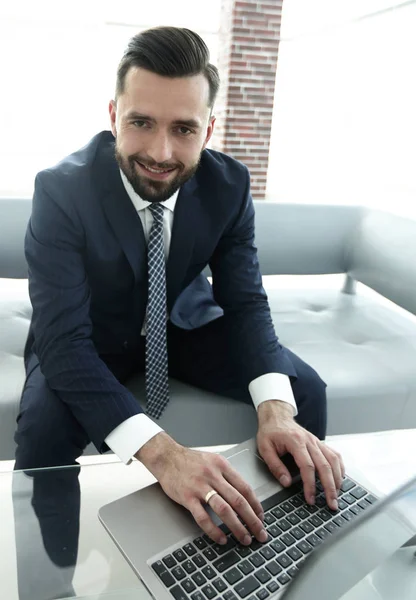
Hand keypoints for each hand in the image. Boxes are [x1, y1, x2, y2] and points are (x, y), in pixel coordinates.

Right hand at [136, 432, 267, 545]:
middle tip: (259, 533)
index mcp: (222, 466)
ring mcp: (200, 487)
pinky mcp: (187, 497)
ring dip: (237, 527)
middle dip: (252, 520)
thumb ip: (227, 476)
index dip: (256, 505)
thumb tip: (244, 495)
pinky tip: (221, 538)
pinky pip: (203, 517)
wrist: (166, 457)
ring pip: (224, 510)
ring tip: (245, 538)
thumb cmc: (190, 460)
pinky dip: (214, 530)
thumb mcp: (213, 461)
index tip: (261, 517)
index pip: (245, 488)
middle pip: (238, 500)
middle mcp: (213, 476)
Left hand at [257, 401, 344, 510]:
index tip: (311, 499)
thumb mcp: (265, 448)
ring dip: (337, 479)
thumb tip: (286, 483)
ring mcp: (316, 441)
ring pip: (333, 460)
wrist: (277, 416)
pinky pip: (334, 455)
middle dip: (330, 487)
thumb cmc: (270, 432)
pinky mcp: (320, 443)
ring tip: (337, 495)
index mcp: (295, 441)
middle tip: (332, 504)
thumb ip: (275, 466)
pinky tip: (339, 479)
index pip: (307, 466)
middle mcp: (309, 441)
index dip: (310, 485)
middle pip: (325, 465)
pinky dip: (340, 468)